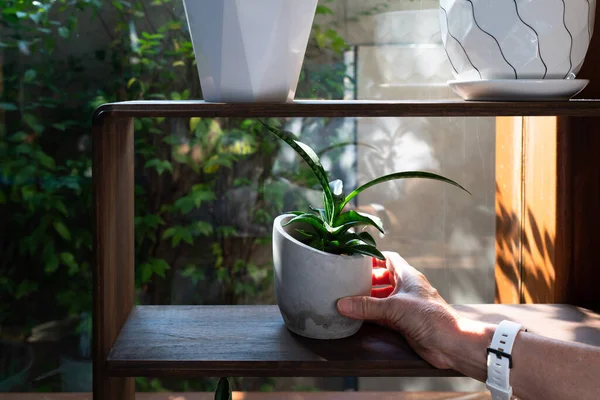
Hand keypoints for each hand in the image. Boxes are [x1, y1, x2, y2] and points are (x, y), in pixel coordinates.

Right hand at [337, 252, 471, 369]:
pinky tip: (356, 317)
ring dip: (366, 299)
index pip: (388, 258)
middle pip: (382, 278)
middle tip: (346, 281)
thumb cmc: (431, 317)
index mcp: (407, 276)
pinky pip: (382, 316)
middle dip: (366, 279)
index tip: (355, 258)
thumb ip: (368, 306)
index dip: (373, 256)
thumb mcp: (395, 307)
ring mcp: (404, 306)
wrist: (451, 343)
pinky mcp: (403, 323)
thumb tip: (343, 304)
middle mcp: (406, 289)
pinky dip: (370, 316)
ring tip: (346, 298)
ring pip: (381, 298)